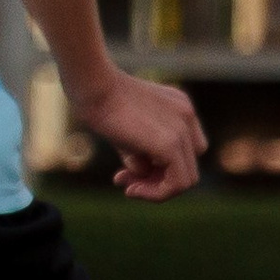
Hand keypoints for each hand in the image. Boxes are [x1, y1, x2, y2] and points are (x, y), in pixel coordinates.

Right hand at [68, 65, 205, 201]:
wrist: (91, 85)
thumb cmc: (98, 99)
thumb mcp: (126, 128)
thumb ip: (141, 151)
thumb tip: (142, 176)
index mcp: (179, 106)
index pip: (185, 149)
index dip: (161, 165)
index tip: (128, 168)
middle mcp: (187, 115)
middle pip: (187, 164)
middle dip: (157, 180)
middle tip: (126, 182)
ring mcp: (183, 129)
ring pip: (186, 179)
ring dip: (156, 190)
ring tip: (128, 189)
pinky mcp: (171, 143)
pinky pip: (177, 183)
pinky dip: (156, 194)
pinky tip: (130, 190)